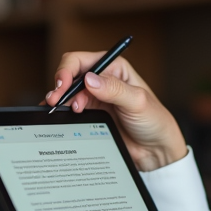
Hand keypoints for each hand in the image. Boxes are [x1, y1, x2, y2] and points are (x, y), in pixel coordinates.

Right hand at [44, 52, 186, 171]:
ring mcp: (95, 97)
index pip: (81, 61)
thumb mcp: (138, 102)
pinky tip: (60, 117)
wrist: (155, 150)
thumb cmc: (154, 121)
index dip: (66, 70)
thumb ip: (114, 89)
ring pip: (67, 93)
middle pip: (70, 75)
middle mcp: (102, 79)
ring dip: (61, 101)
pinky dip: (62, 112)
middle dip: (60, 87)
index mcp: (114, 68)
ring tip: (61, 111)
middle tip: (55, 101)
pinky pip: (69, 109)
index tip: (62, 86)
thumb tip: (89, 79)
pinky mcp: (90, 114)